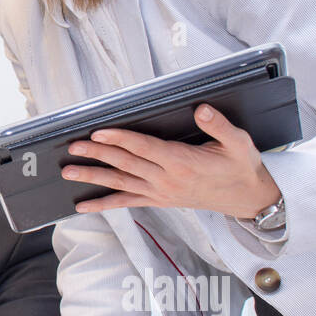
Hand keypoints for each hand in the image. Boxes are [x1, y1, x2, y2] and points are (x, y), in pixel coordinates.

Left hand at [62, 103, 280, 218]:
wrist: (247, 198)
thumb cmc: (240, 167)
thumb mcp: (238, 143)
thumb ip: (219, 126)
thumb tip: (202, 109)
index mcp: (182, 161)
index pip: (144, 147)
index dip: (120, 138)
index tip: (99, 131)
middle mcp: (166, 179)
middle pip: (125, 164)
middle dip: (98, 153)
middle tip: (74, 146)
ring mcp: (160, 192)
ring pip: (120, 183)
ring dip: (93, 177)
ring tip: (69, 172)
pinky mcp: (158, 200)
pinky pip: (126, 203)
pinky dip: (103, 204)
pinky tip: (83, 206)